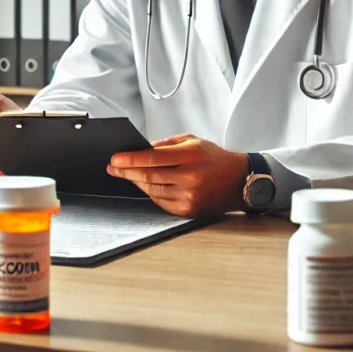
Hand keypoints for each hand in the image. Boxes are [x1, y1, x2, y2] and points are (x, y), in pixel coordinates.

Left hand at [106, 134, 248, 218]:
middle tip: (113, 168)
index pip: (152, 158)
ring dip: (136, 182)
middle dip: (126, 171)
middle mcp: (190, 177)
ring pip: (153, 190)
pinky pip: (161, 202)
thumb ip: (166, 145)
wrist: (239, 181)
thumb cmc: (214, 158)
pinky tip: (144, 185)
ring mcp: (190, 196)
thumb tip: (140, 150)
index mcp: (191, 155)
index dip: (130, 159)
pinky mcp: (189, 210)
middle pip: (149, 175)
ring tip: (127, 175)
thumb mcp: (192, 141)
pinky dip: (151, 193)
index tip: (115, 159)